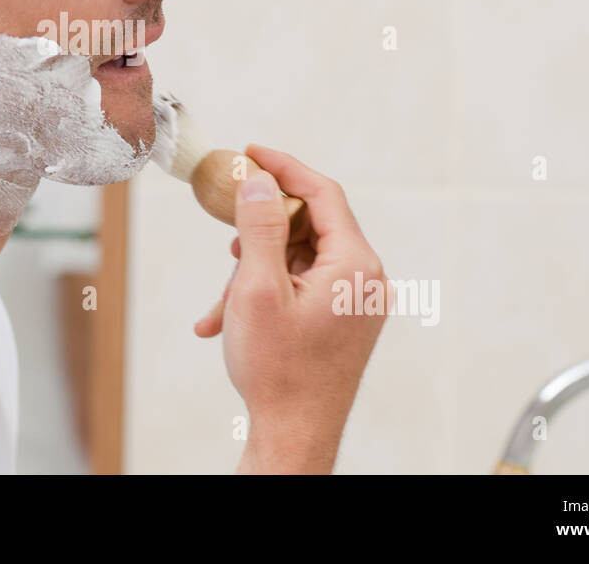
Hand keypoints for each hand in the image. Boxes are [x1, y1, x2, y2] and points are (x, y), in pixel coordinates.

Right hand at [203, 144, 389, 472]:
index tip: (249, 152)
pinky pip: (301, 287)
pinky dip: (265, 293)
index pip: (323, 193)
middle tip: (228, 229)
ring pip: (299, 258)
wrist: (294, 436)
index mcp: (355, 264)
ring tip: (223, 295)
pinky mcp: (342, 321)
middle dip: (261, 228)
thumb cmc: (278, 370)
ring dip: (256, 267)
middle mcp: (365, 279)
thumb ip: (260, 227)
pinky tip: (223, 319)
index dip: (283, 167)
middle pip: (310, 224)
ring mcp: (355, 302)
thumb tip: (258, 180)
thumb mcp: (258, 289)